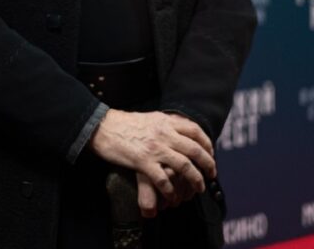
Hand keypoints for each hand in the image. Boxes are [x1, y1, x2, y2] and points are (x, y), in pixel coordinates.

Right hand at [89, 110, 215, 217]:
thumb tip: (178, 129)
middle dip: (208, 164)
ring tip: (199, 188)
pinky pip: (164, 180)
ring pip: (185, 166)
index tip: (210, 154)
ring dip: (196, 179)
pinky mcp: (143, 162)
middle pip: (195, 150)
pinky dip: (171, 189)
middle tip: (212, 174)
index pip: (196, 131)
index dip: (207, 144)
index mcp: (165, 121)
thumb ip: (165, 124)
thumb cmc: (122, 124)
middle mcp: (164, 134)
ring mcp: (155, 148)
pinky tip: (173, 195)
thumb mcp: (149, 118)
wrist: (101, 127)